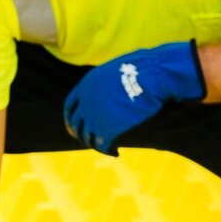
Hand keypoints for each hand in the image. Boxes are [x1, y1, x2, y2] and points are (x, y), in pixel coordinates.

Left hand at [63, 41, 205, 155]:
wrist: (151, 76)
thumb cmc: (141, 69)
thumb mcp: (114, 71)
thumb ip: (106, 83)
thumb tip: (112, 88)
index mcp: (86, 86)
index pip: (69, 106)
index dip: (70, 118)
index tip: (74, 126)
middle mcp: (86, 102)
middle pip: (75, 124)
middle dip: (80, 134)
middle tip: (88, 141)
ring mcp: (95, 116)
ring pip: (87, 137)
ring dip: (94, 144)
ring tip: (106, 148)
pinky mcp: (108, 128)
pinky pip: (103, 144)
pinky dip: (107, 150)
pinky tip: (115, 152)